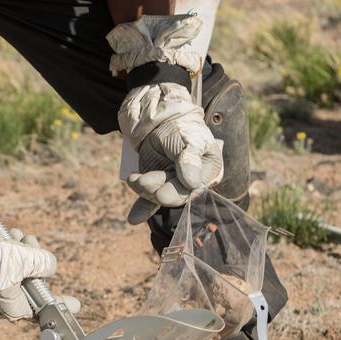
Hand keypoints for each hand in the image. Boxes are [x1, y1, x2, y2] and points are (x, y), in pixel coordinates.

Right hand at [0, 221, 57, 320]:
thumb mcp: (20, 258)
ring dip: (21, 251)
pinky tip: (9, 234)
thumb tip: (49, 266)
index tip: (73, 305)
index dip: (56, 305)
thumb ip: (41, 264)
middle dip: (35, 265)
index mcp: (3, 304)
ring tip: (21, 236)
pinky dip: (6, 247)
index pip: (35, 309)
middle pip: (24, 285)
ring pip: (11, 268)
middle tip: (37, 248)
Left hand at [120, 82, 223, 223]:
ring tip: (133, 178)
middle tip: (142, 181)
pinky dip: (142, 208)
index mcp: (207, 172)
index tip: (161, 193)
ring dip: (143, 189)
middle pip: (173, 194)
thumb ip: (190, 159)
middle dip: (155, 189)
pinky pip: (150, 200)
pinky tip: (134, 218)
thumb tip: (193, 184)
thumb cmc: (182, 127)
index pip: (192, 189)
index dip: (176, 191)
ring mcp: (172, 184)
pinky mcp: (157, 185)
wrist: (161, 120)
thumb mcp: (190, 139)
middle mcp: (191, 182)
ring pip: (157, 196)